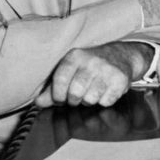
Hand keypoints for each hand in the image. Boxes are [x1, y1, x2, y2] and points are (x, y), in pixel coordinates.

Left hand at [35, 42, 151, 108]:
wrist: (121, 56)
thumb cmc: (89, 66)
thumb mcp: (70, 71)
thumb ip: (52, 88)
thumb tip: (38, 103)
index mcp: (75, 56)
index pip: (60, 80)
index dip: (57, 95)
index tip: (60, 99)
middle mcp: (92, 61)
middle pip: (75, 93)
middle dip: (74, 100)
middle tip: (78, 96)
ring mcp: (108, 70)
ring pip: (90, 99)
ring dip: (89, 101)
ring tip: (92, 92)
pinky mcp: (121, 80)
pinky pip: (106, 101)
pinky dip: (104, 101)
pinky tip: (105, 91)